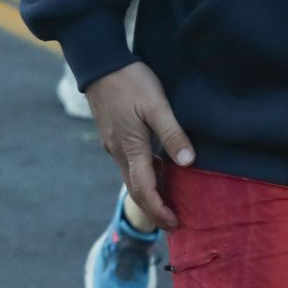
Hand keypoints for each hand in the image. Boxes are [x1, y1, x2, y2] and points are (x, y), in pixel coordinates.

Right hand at [85, 62, 195, 228]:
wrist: (99, 65)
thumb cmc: (130, 82)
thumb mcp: (157, 105)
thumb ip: (173, 134)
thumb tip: (188, 163)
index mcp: (130, 148)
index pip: (144, 190)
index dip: (159, 210)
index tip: (175, 223)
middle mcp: (118, 152)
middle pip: (135, 189)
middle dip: (154, 209)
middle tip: (174, 222)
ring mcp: (113, 144)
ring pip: (131, 177)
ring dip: (149, 193)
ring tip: (170, 200)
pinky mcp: (113, 136)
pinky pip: (129, 164)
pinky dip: (145, 175)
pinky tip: (159, 170)